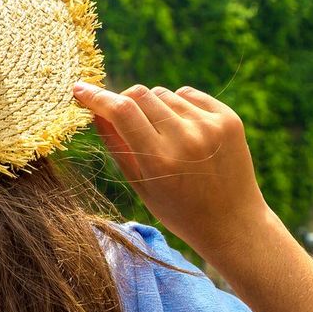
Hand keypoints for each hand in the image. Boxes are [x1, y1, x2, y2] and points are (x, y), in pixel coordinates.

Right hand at [72, 82, 269, 256]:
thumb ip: (116, 144)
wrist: (233, 222)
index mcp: (159, 159)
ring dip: (152, 106)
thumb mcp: (139, 184)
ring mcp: (211, 126)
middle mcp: (186, 138)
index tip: (79, 89)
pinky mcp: (228, 119)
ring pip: (163, 93)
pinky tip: (183, 129)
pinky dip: (177, 104)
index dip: (96, 96)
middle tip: (123, 119)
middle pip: (139, 94)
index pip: (120, 110)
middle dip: (123, 101)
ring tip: (162, 134)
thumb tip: (95, 111)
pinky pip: (189, 95)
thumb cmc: (178, 209)